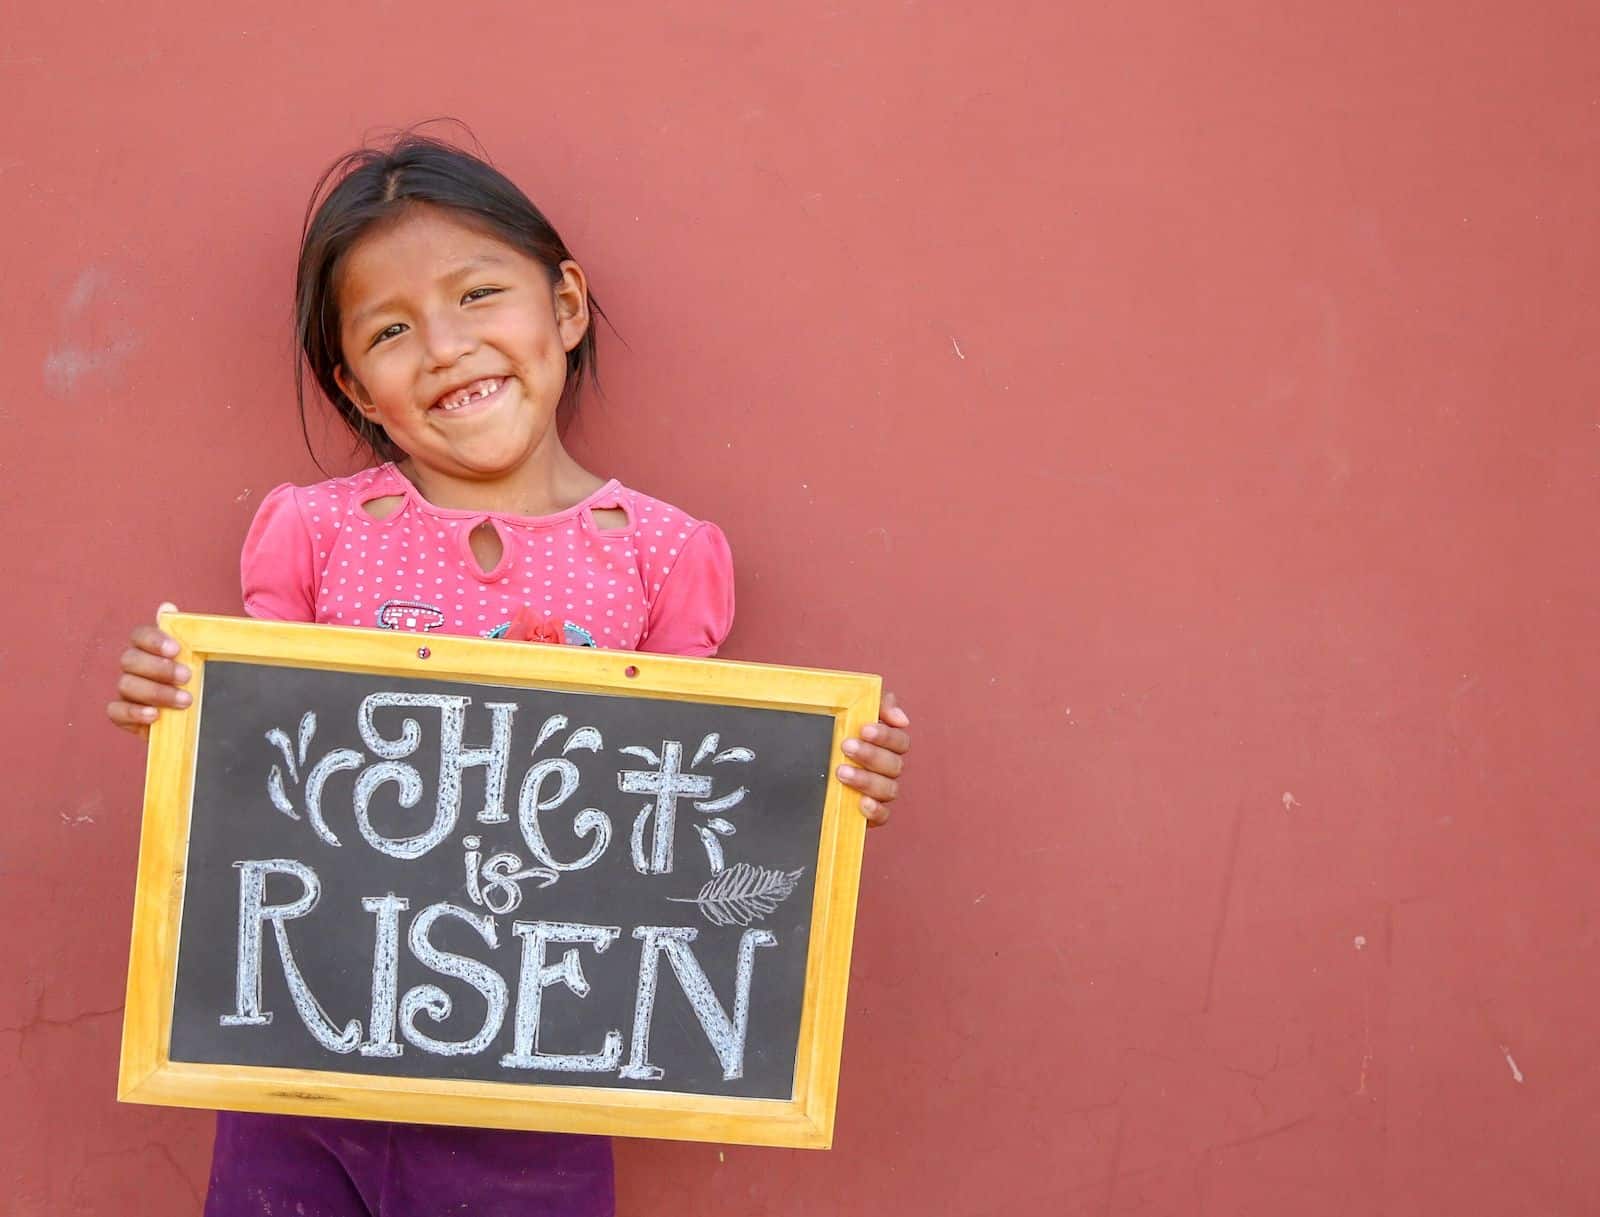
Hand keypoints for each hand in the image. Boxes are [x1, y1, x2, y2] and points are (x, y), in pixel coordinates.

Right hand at [106, 603, 192, 736]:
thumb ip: (185, 632)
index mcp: (148, 647)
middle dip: (159, 668)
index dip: (153, 640)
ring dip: (155, 692)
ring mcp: (127, 689)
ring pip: (126, 685)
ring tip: (185, 700)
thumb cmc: (195, 679)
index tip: (176, 649)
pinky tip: (155, 715)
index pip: (139, 635)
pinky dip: (134, 713)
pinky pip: (115, 711)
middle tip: (187, 676)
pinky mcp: (124, 714)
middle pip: (130, 660)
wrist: (196, 713)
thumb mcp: (197, 656)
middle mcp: (133, 666)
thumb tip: (166, 607)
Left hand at [837, 691, 910, 826]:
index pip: (900, 742)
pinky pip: (883, 816)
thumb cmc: (833, 727)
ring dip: (867, 780)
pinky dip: (875, 811)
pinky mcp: (868, 813)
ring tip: (841, 772)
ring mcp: (879, 792)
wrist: (799, 757)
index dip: (886, 736)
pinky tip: (861, 802)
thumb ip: (878, 702)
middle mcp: (887, 769)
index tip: (864, 729)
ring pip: (889, 790)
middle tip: (846, 746)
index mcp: (887, 746)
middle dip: (871, 755)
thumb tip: (901, 719)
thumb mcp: (849, 705)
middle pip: (894, 765)